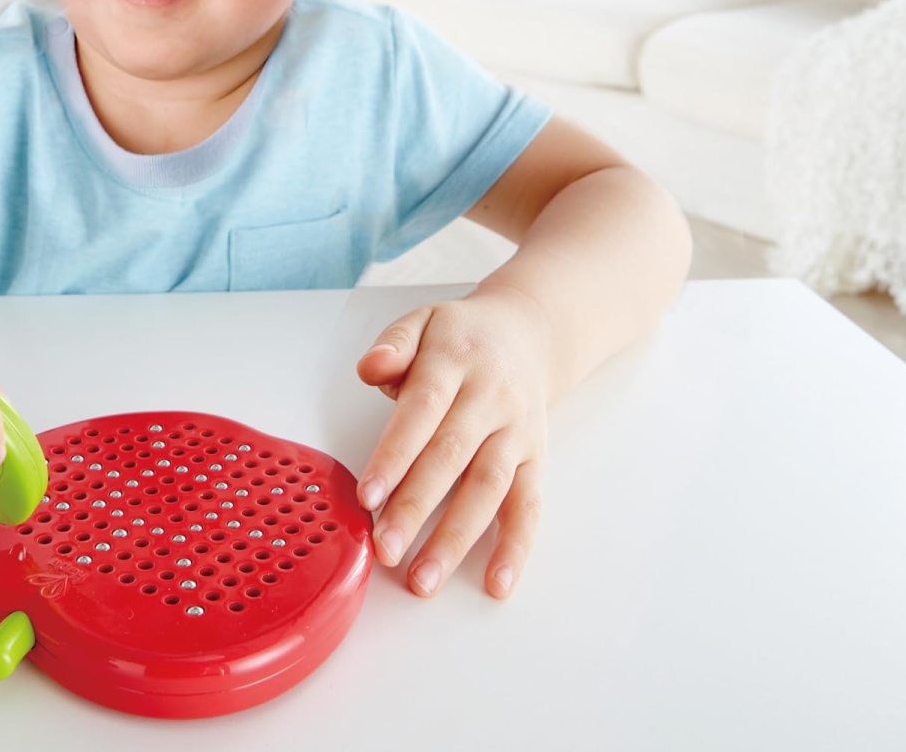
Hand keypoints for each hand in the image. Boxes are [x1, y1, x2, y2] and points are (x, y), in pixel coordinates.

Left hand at [354, 286, 551, 599]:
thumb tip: (371, 367)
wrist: (529, 333)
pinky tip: (497, 584)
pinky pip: (530, 506)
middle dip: (417, 507)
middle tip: (386, 548)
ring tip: (424, 579)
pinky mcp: (536, 459)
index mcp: (456, 362)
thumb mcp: (422, 321)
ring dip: (457, 538)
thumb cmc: (461, 337)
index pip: (423, 410)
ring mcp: (517, 432)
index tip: (368, 495)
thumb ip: (393, 344)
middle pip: (452, 457)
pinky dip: (516, 547)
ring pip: (488, 489)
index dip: (395, 454)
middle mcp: (491, 399)